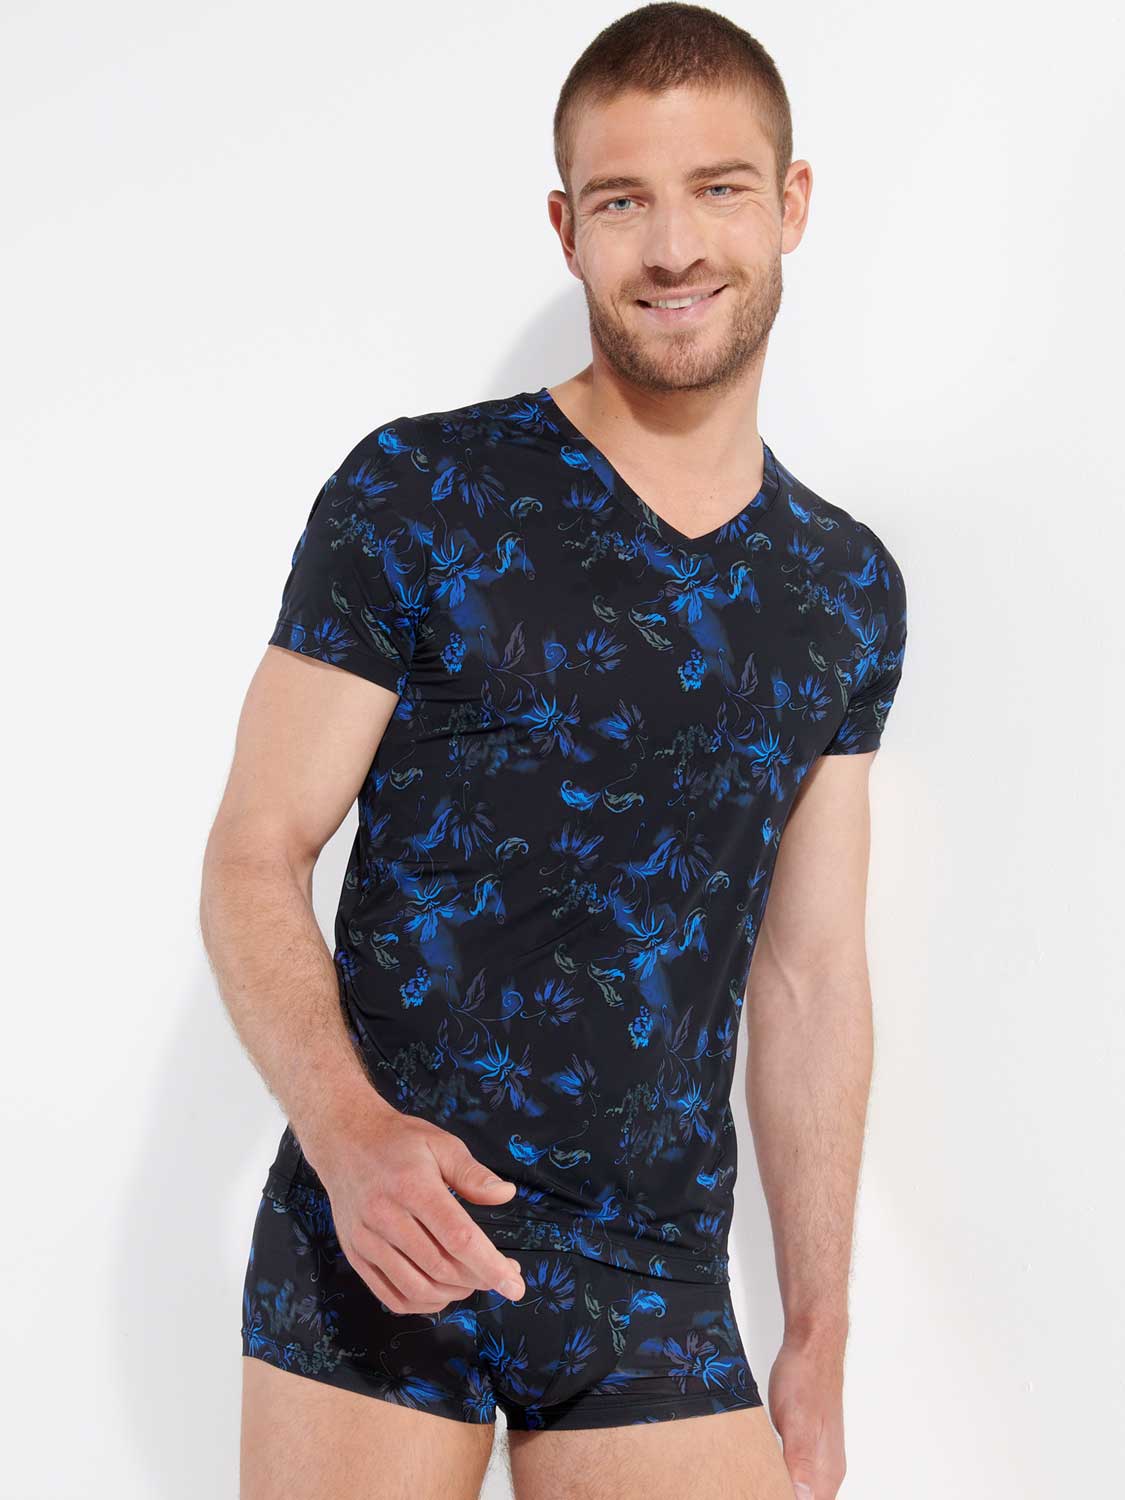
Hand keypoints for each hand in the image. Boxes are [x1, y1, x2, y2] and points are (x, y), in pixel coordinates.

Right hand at [304, 1106, 527, 1314]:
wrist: (343, 1140)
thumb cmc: (398, 1141)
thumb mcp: (441, 1143)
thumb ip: (472, 1173)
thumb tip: (506, 1195)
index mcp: (413, 1187)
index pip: (458, 1238)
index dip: (489, 1266)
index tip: (515, 1285)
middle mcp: (386, 1217)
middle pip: (440, 1267)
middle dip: (478, 1279)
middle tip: (502, 1276)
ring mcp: (367, 1240)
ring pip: (416, 1287)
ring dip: (452, 1294)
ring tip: (472, 1281)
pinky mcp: (355, 1254)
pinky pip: (390, 1295)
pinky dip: (421, 1303)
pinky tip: (440, 1291)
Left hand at [767, 1331, 846, 1499]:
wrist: (812, 1347)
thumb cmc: (806, 1379)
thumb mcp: (797, 1422)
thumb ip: (800, 1463)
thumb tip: (802, 1498)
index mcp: (828, 1471)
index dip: (782, 1499)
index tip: (761, 1492)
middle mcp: (828, 1469)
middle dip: (779, 1495)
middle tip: (754, 1485)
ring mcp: (821, 1457)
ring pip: (802, 1491)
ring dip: (780, 1488)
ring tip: (756, 1482)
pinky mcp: (810, 1445)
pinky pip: (798, 1473)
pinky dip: (781, 1476)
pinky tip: (766, 1470)